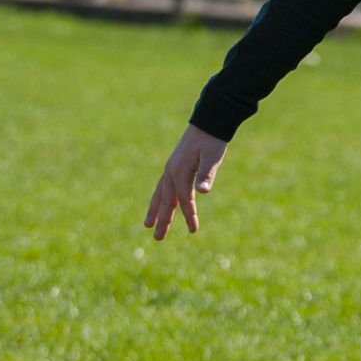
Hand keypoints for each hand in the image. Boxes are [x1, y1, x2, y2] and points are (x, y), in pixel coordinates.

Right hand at [145, 123, 227, 239]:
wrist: (207, 122)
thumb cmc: (212, 141)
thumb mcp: (212, 157)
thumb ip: (207, 174)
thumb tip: (203, 192)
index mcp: (179, 171)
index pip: (184, 199)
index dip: (189, 215)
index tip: (193, 230)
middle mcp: (171, 171)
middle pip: (166, 201)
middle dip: (163, 220)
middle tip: (158, 238)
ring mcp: (170, 168)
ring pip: (161, 194)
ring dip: (156, 210)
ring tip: (148, 225)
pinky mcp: (174, 166)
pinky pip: (164, 186)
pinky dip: (161, 198)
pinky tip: (162, 204)